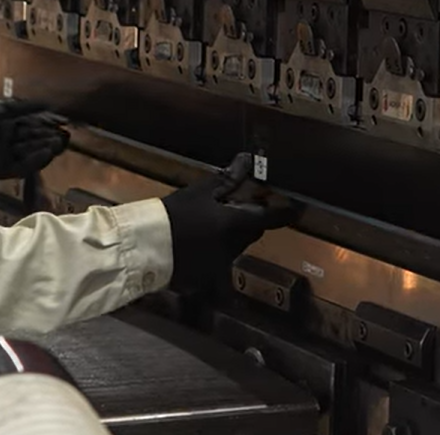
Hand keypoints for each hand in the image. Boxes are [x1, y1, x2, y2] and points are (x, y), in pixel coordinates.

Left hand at [0, 98, 69, 182]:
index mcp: (2, 124)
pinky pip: (23, 167)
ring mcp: (3, 156)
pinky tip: (48, 153)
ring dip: (46, 148)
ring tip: (61, 143)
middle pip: (33, 140)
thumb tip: (49, 103)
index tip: (64, 124)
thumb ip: (26, 106)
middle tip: (67, 137)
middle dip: (50, 137)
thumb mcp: (1, 108)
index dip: (47, 124)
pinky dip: (36, 160)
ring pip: (30, 153)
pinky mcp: (1, 171)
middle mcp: (4, 140)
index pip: (30, 125)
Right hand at [161, 153, 298, 293]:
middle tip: (235, 209)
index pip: (270, 219)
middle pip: (252, 233)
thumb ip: (227, 179)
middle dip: (249, 222)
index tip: (292, 210)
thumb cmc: (175, 214)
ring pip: (236, 248)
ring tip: (210, 225)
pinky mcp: (207, 279)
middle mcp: (234, 248)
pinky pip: (219, 261)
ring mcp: (221, 266)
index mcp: (235, 225)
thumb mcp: (200, 192)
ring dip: (231, 237)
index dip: (284, 213)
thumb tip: (247, 161)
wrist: (147, 246)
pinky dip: (214, 251)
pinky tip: (197, 244)